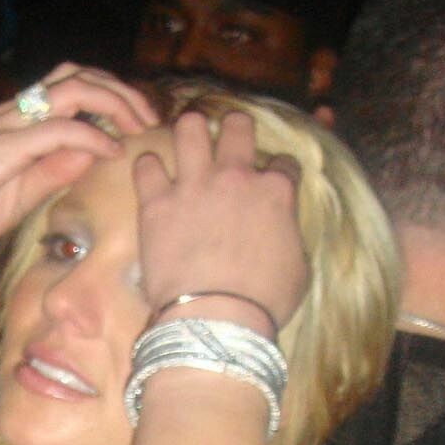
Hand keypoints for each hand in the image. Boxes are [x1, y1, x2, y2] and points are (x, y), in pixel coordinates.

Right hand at [0, 66, 158, 257]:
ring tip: (138, 125)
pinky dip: (93, 135)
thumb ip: (53, 171)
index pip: (71, 86)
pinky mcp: (4, 147)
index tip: (137, 121)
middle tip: (148, 116)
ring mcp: (9, 125)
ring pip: (75, 88)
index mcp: (16, 121)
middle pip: (79, 74)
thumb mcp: (19, 195)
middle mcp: (13, 112)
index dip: (110, 95)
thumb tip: (93, 152)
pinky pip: (60, 128)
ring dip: (115, 102)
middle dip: (122, 89)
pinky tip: (110, 151)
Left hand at [132, 111, 306, 332]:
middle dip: (235, 126)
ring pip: (190, 128)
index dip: (278, 169)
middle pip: (238, 126)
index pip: (283, 162)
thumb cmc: (264, 301)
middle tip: (227, 137)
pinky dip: (147, 167)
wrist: (216, 317)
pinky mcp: (157, 203)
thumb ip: (289, 236)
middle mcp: (236, 178)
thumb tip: (284, 233)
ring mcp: (194, 186)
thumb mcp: (298, 267)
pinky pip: (146, 166)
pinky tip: (150, 173)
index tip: (272, 178)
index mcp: (276, 192)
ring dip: (189, 129)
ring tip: (186, 135)